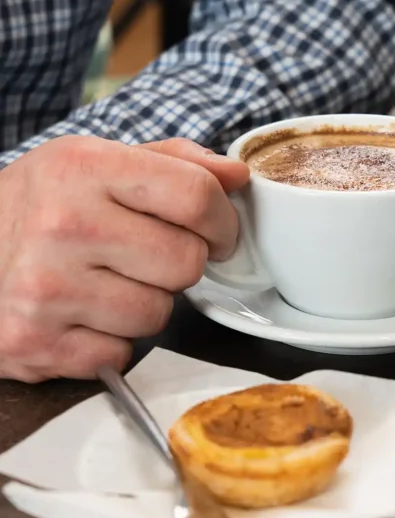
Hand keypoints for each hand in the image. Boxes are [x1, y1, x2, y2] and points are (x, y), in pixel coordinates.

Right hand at [0, 136, 248, 380]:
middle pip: (185, 262)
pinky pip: (120, 355)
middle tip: (145, 256)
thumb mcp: (91, 162)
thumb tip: (236, 177)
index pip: (195, 196)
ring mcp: (47, 290)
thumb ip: (170, 163)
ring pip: (157, 315)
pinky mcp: (36, 344)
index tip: (214, 231)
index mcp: (83, 168)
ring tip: (103, 283)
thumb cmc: (35, 206)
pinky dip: (109, 341)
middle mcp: (63, 226)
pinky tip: (78, 315)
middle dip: (178, 263)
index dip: (221, 220)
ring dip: (143, 304)